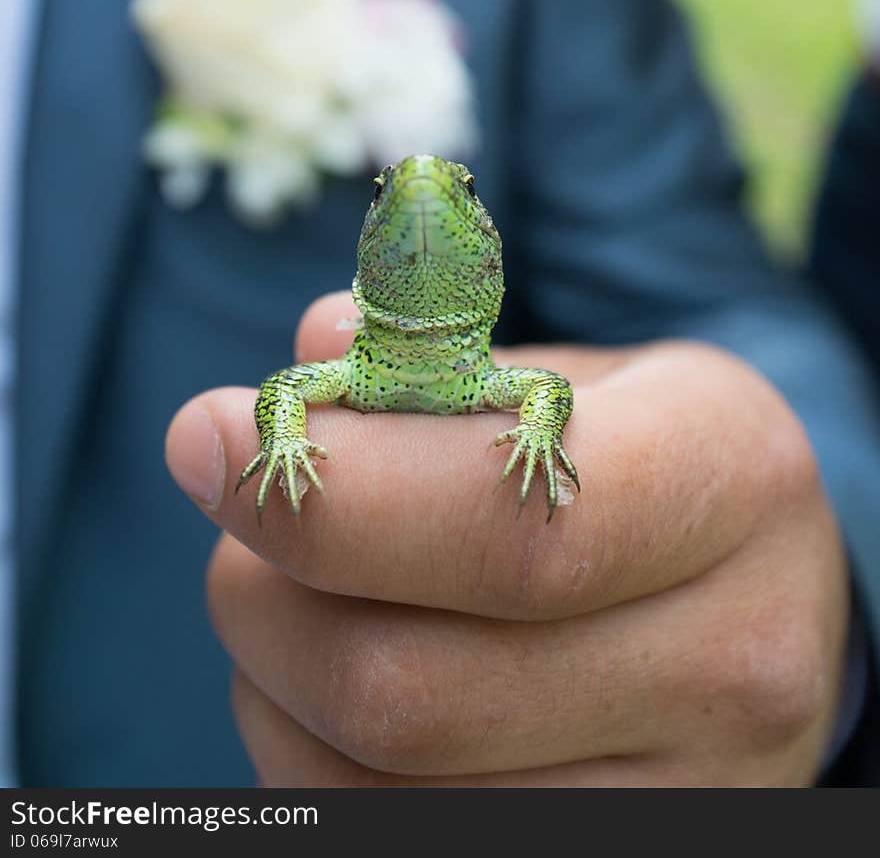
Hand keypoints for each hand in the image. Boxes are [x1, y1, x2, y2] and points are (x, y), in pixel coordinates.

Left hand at [166, 292, 847, 786]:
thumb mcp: (579, 376)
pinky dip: (308, 760)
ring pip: (378, 787)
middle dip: (268, 596)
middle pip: (410, 684)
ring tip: (292, 600)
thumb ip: (436, 365)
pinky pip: (389, 839)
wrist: (768, 606)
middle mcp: (729, 659)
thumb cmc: (650, 461)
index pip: (508, 524)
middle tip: (238, 523)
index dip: (336, 495)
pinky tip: (326, 689)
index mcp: (727, 478)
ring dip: (272, 685)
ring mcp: (683, 796)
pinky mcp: (618, 853)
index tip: (205, 438)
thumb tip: (300, 368)